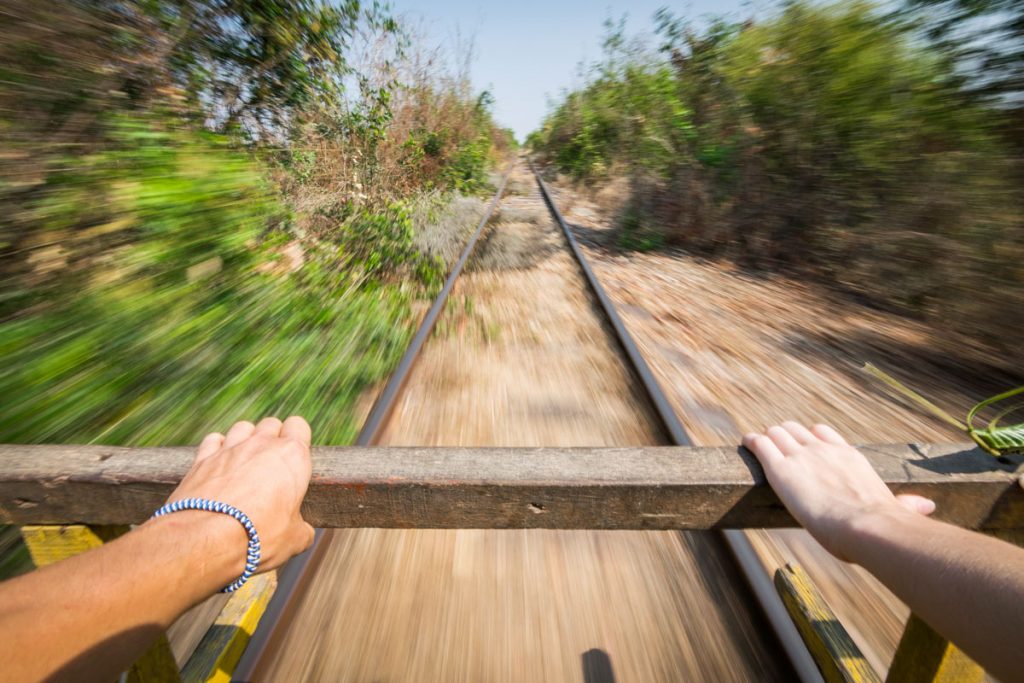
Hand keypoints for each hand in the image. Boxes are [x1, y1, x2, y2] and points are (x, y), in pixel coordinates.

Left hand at [163, 416, 314, 572]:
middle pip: (271, 424)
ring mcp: (230, 448)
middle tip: (272, 465)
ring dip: (246, 439)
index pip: (299, 426)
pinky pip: (214, 440)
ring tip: (246, 462)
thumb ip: (302, 528)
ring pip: (243, 427)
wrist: (206, 540)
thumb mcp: (294, 539)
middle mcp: (262, 444)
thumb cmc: (258, 536)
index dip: (298, 439)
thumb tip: (302, 533)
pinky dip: (217, 448)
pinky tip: (220, 464)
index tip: (295, 458)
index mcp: (292, 456)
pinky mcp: (202, 459)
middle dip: (273, 438)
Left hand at [743, 421, 934, 560]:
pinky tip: (745, 444)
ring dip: (767, 438)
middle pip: (796, 429)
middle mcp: (823, 450)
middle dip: (784, 436)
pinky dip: (751, 442)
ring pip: (777, 433)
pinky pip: (760, 444)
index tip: (804, 444)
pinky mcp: (781, 468)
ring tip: (758, 445)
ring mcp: (801, 456)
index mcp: (849, 456)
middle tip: (774, 447)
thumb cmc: (884, 526)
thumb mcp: (895, 509)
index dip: (810, 437)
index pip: (823, 433)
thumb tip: (928, 508)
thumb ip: (907, 505)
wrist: (868, 526)